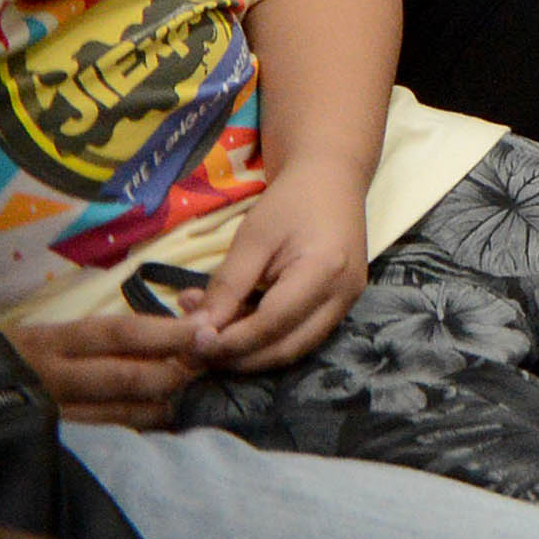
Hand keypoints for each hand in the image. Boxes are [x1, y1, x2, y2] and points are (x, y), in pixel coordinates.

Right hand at [4, 311, 206, 428]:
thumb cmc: (15, 356)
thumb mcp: (52, 335)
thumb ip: (105, 336)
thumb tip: (178, 326)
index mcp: (52, 341)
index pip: (120, 333)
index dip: (168, 332)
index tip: (206, 329)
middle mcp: (51, 379)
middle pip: (126, 375)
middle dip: (173, 371)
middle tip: (205, 363)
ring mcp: (51, 416)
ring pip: (121, 412)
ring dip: (163, 403)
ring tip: (189, 393)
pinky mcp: (53, 444)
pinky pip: (105, 436)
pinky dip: (137, 428)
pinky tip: (160, 421)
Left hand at [183, 166, 369, 373]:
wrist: (332, 180)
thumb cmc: (292, 201)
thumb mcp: (252, 237)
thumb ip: (227, 286)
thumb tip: (199, 331)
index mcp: (325, 270)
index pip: (272, 323)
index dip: (230, 341)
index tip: (191, 343)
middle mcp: (344, 295)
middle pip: (286, 349)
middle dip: (238, 358)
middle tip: (197, 348)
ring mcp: (347, 303)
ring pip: (294, 350)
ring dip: (250, 353)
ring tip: (213, 334)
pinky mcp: (341, 306)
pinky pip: (300, 337)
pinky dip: (266, 341)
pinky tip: (237, 325)